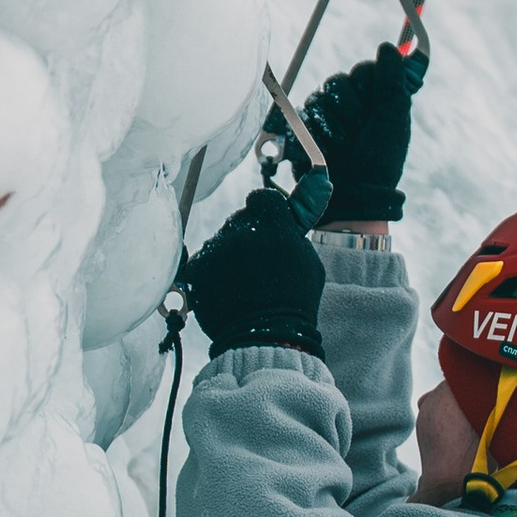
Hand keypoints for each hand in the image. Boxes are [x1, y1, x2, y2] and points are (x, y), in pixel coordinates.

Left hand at [186, 185, 325, 354]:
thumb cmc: (294, 300)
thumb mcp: (308, 258)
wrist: (265, 338)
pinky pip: (204, 261)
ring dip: (230, 257)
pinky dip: (212, 274)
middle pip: (239, 221)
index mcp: (270, 222)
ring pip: (221, 242)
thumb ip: (304, 217)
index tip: (272, 235)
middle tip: (261, 269)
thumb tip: (321, 178)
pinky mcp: (196, 269)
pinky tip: (229, 292)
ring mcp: (214, 249)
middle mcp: (238, 229)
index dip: (268, 217)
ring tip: (245, 287)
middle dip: (248, 238)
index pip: (262, 199)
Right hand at [304, 37, 425, 225]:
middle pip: (339, 81)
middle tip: (361, 132)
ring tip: (346, 146)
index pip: (364, 69)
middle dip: (352, 109)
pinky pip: (306, 116)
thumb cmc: (379, 159)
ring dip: (337, 125)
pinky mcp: (305, 127)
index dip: (369, 88)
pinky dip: (321, 134)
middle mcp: (348, 101)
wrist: (354, 194)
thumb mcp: (393, 117)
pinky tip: (330, 150)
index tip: (376, 109)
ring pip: (321, 98)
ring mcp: (324, 113)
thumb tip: (388, 46)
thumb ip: (392, 79)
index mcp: (373, 96)